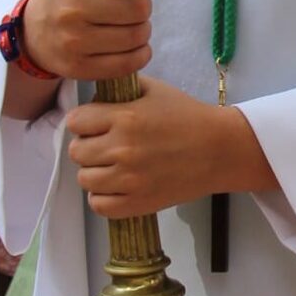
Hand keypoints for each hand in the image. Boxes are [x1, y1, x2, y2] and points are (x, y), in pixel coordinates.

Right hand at [21, 0, 164, 85]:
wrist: (35, 32)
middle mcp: (70, 10)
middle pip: (138, 7)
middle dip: (141, 5)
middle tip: (129, 8)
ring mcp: (73, 42)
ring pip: (137, 35)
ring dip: (142, 29)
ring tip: (129, 25)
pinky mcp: (80, 69)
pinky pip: (129, 63)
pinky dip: (140, 54)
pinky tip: (131, 46)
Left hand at [64, 77, 273, 220]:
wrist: (220, 150)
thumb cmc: (188, 117)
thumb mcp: (155, 90)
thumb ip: (121, 89)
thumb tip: (93, 97)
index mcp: (124, 118)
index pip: (75, 121)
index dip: (84, 121)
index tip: (96, 124)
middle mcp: (122, 149)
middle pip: (76, 151)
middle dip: (89, 146)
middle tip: (107, 146)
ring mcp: (129, 179)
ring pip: (85, 179)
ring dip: (95, 172)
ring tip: (112, 167)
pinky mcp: (138, 203)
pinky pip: (99, 205)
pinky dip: (104, 197)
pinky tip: (117, 186)